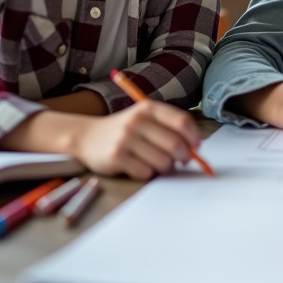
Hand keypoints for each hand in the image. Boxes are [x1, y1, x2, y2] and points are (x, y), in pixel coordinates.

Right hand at [66, 102, 202, 178]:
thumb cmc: (124, 130)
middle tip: (181, 160)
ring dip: (165, 167)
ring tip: (158, 163)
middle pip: (175, 144)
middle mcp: (136, 121)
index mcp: (148, 108)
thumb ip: (168, 127)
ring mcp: (125, 139)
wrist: (86, 136)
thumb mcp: (144, 119)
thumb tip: (195, 147)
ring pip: (162, 161)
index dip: (194, 136)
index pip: (182, 122)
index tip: (197, 146)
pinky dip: (147, 173)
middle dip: (183, 156)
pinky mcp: (116, 157)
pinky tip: (139, 166)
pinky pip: (145, 172)